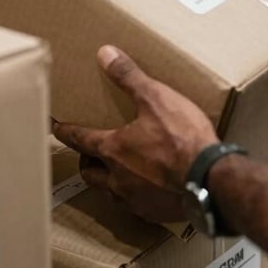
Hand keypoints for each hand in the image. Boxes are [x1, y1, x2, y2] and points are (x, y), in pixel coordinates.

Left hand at [52, 46, 217, 221]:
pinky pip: (134, 206)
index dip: (65, 131)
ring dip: (107, 179)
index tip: (55, 126)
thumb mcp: (155, 98)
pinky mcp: (153, 213)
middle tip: (88, 150)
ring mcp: (135, 200)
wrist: (211, 180)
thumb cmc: (182, 139)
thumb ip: (129, 76)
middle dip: (86, 159)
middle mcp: (117, 178)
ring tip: (115, 169)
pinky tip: (145, 188)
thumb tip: (105, 53)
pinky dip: (133, 195)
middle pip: (89, 171)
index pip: (79, 139)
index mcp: (113, 149)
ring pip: (109, 191)